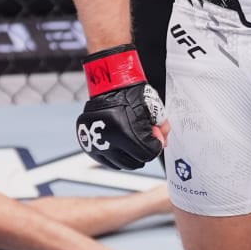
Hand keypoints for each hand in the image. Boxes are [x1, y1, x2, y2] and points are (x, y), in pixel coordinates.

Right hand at [76, 46, 166, 169]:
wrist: (109, 86)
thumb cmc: (131, 95)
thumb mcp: (153, 110)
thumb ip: (162, 129)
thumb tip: (163, 144)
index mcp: (128, 134)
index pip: (148, 154)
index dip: (155, 146)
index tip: (154, 137)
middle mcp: (110, 142)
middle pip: (135, 162)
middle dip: (142, 152)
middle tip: (142, 139)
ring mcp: (96, 145)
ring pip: (120, 164)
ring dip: (129, 156)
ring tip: (130, 140)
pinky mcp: (87, 145)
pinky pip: (106, 160)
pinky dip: (115, 155)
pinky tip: (119, 143)